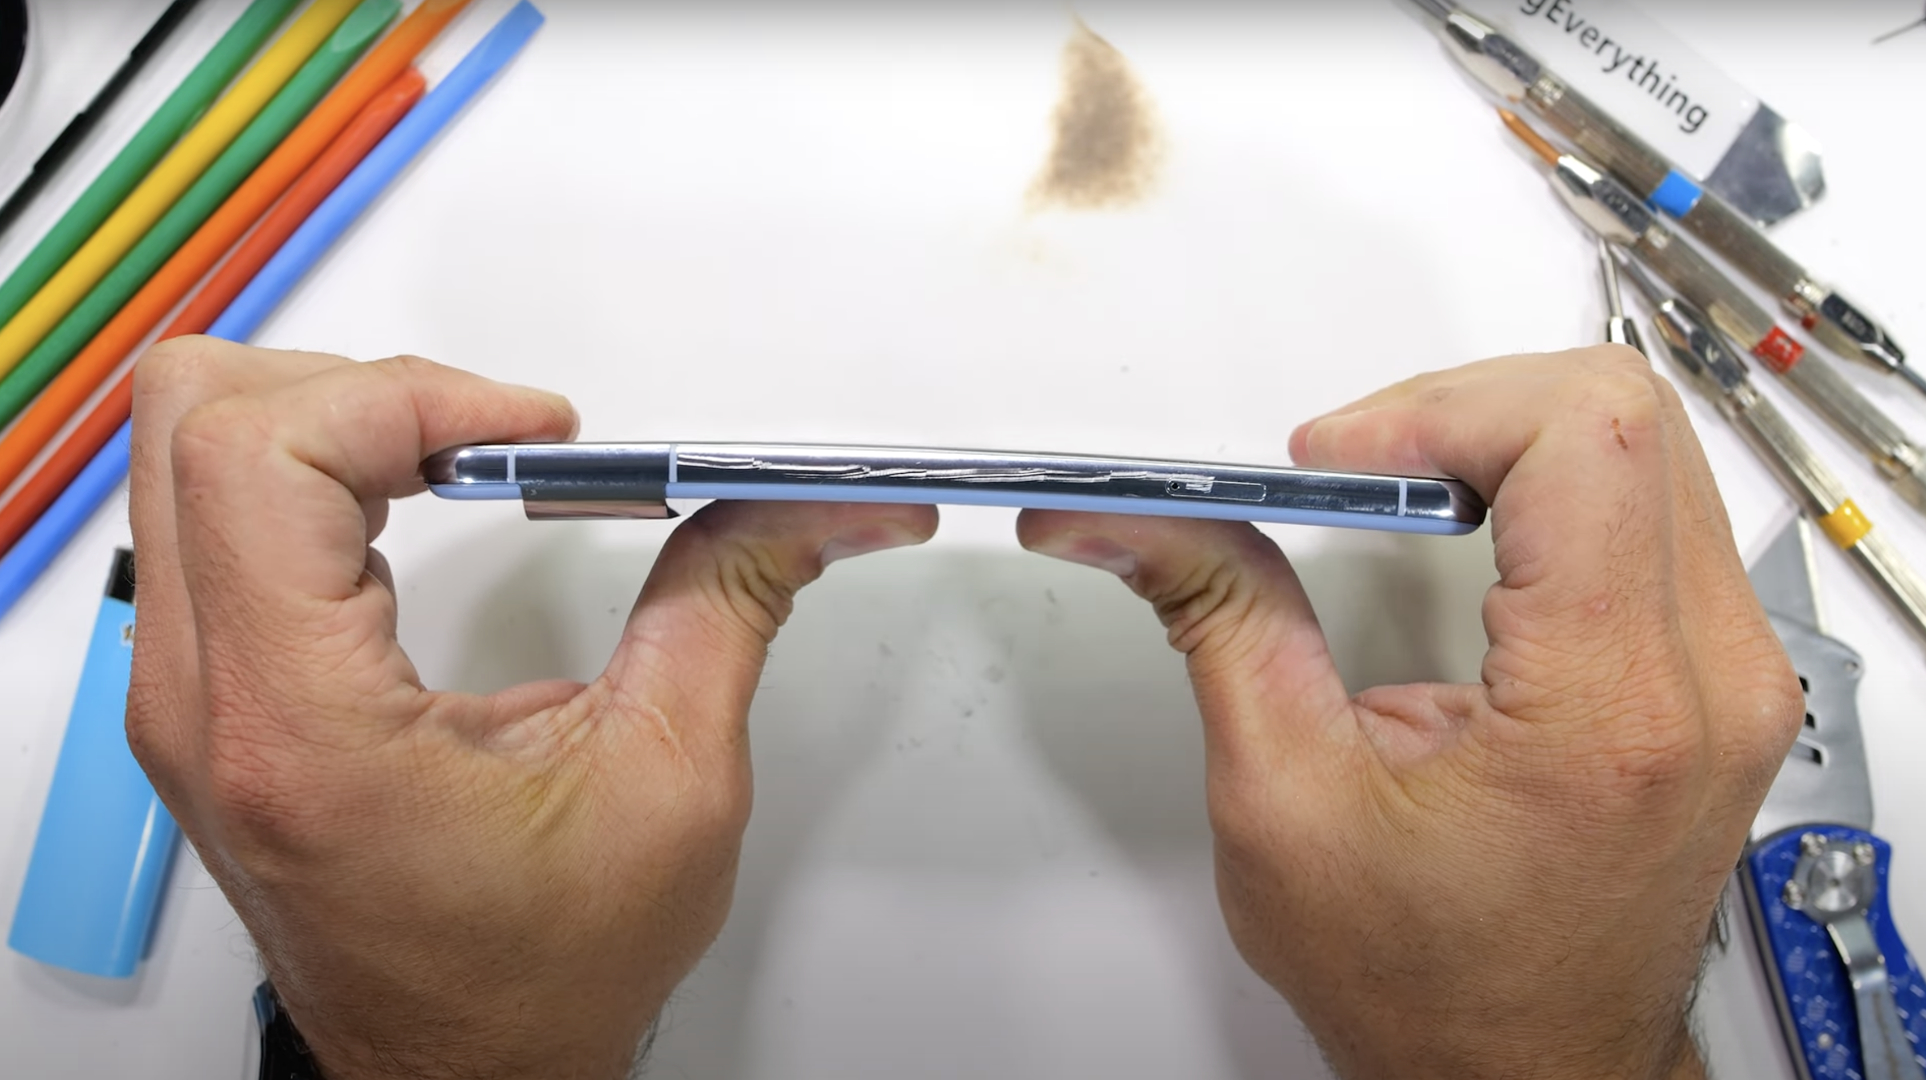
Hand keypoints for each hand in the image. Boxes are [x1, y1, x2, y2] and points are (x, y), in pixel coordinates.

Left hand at [125, 339, 935, 1078]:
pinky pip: (205, 518)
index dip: (410, 395)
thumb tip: (796, 506)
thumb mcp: (671, 782)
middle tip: (488, 431)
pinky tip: (406, 507)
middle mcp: (212, 708)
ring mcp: (192, 704)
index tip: (532, 430)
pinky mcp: (209, 701)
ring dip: (329, 417)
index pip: (267, 458)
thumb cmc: (539, 980)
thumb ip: (730, 606)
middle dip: (360, 382)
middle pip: (196, 414)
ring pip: (182, 448)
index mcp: (305, 728)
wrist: (469, 1077)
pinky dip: (307, 471)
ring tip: (456, 456)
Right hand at [1019, 347, 1799, 1079]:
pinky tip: (1470, 522)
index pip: (1580, 439)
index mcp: (1605, 712)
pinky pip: (1662, 501)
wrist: (1523, 1073)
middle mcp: (1704, 683)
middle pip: (1622, 412)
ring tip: (1398, 490)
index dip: (1435, 411)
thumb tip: (1134, 519)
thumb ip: (1216, 621)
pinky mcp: (1723, 672)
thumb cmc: (1432, 988)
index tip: (1335, 463)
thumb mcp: (1283, 801)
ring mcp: (1732, 675)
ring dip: (1505, 433)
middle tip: (1352, 468)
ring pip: (1650, 437)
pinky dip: (1553, 477)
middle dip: (1459, 408)